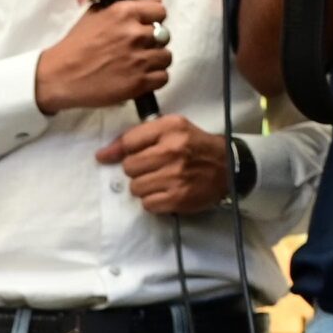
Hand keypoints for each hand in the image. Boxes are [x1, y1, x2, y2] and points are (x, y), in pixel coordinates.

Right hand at [35, 0, 172, 113]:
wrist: (58, 78)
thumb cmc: (74, 47)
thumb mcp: (94, 15)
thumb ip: (123, 8)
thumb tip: (147, 4)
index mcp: (125, 13)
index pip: (160, 12)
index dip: (153, 21)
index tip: (144, 30)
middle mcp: (135, 34)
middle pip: (164, 36)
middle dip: (152, 43)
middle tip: (136, 52)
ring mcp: (138, 59)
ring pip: (166, 57)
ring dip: (155, 62)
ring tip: (138, 67)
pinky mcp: (138, 83)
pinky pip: (162, 78)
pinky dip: (153, 80)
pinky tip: (139, 79)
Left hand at [95, 115, 230, 213]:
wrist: (229, 167)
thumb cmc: (195, 147)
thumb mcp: (173, 130)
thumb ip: (139, 137)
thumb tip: (102, 155)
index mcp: (171, 128)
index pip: (129, 141)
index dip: (122, 151)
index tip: (120, 156)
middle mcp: (172, 150)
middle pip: (129, 167)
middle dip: (137, 170)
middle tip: (153, 168)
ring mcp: (174, 175)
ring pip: (135, 187)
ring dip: (144, 187)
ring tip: (161, 181)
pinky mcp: (177, 197)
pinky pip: (147, 204)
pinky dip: (153, 201)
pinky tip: (166, 193)